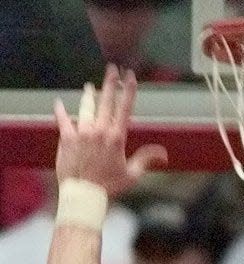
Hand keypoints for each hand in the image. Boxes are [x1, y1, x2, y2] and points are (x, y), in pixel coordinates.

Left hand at [53, 66, 166, 196]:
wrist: (85, 194)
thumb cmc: (110, 187)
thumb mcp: (133, 174)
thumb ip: (147, 159)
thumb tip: (164, 154)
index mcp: (117, 137)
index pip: (125, 108)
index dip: (129, 90)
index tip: (130, 76)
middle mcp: (100, 131)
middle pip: (106, 101)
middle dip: (110, 83)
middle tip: (112, 69)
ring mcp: (82, 133)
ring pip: (86, 108)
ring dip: (89, 96)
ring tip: (89, 87)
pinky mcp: (67, 139)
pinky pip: (63, 120)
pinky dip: (60, 111)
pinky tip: (58, 103)